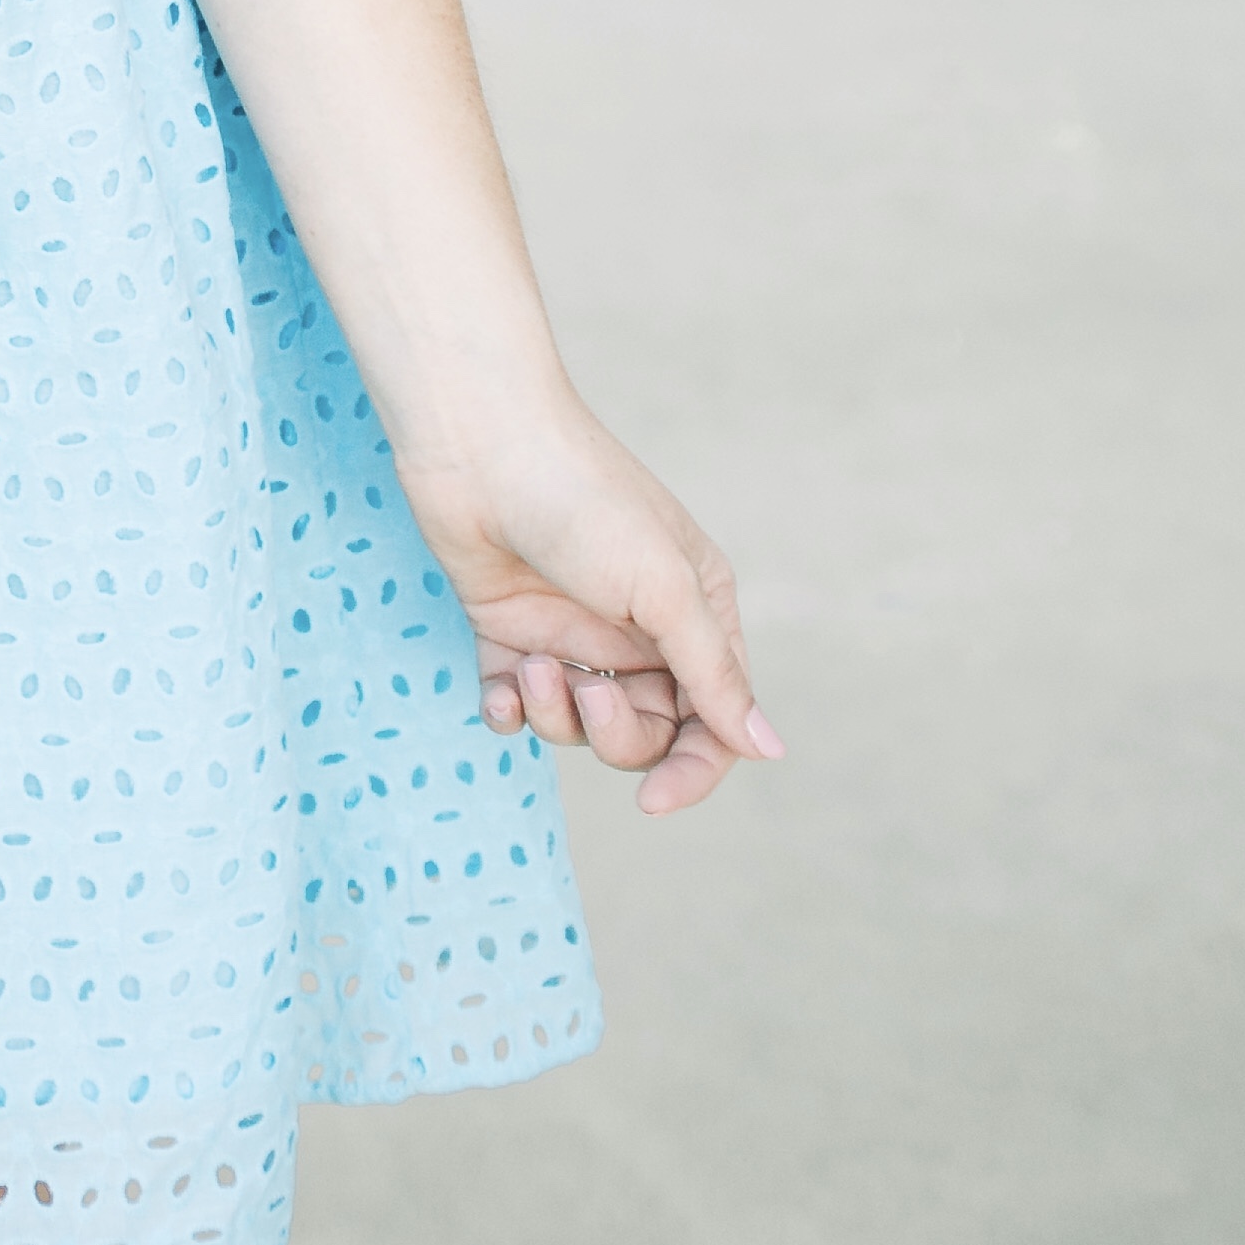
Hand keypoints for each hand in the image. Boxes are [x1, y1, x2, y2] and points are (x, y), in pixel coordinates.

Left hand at [393, 392, 784, 819]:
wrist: (477, 443)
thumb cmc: (581, 500)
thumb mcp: (663, 588)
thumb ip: (713, 674)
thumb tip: (768, 749)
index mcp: (694, 610)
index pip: (713, 720)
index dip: (692, 770)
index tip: (655, 801)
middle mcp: (638, 628)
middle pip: (644, 733)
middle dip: (614, 734)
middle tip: (586, 692)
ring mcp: (573, 630)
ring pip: (578, 724)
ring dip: (555, 713)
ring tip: (531, 665)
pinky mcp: (510, 631)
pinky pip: (517, 705)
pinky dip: (508, 710)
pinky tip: (499, 688)